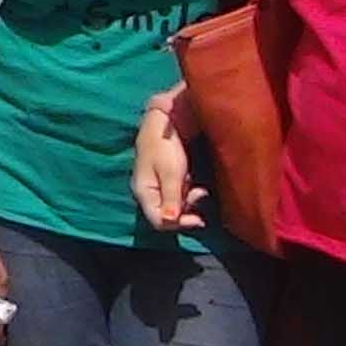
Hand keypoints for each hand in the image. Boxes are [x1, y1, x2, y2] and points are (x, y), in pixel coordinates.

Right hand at [131, 92, 208, 233]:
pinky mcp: (167, 181)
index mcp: (144, 192)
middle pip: (167, 217)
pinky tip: (196, 185)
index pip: (158, 221)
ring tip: (200, 190)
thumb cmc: (165, 145)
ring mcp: (158, 187)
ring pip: (175, 208)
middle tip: (200, 196)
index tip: (198, 219)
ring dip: (189, 203)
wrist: (165, 121)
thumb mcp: (170, 171)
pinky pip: (178, 197)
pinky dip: (189, 195)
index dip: (178, 225)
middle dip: (187, 213)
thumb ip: (170, 197)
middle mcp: (149, 193)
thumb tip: (169, 221)